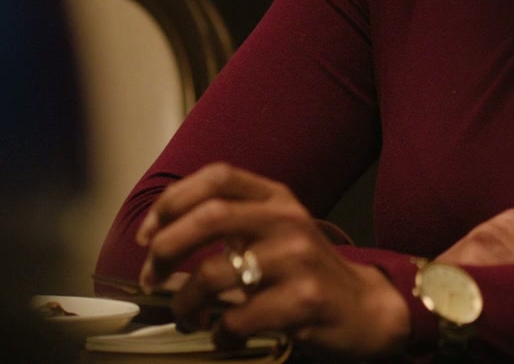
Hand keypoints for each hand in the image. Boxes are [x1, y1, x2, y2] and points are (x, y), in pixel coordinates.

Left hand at [136, 162, 408, 357]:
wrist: (366, 309)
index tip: (148, 233)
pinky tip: (224, 337)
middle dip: (166, 248)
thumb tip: (159, 234)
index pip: (218, 176)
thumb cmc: (307, 272)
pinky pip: (237, 319)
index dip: (173, 200)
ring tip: (187, 316)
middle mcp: (287, 220)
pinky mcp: (303, 302)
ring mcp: (297, 260)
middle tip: (151, 277)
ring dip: (185, 302)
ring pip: (215, 274)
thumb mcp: (277, 230)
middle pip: (210, 216)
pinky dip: (219, 334)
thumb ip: (232, 219)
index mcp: (277, 198)